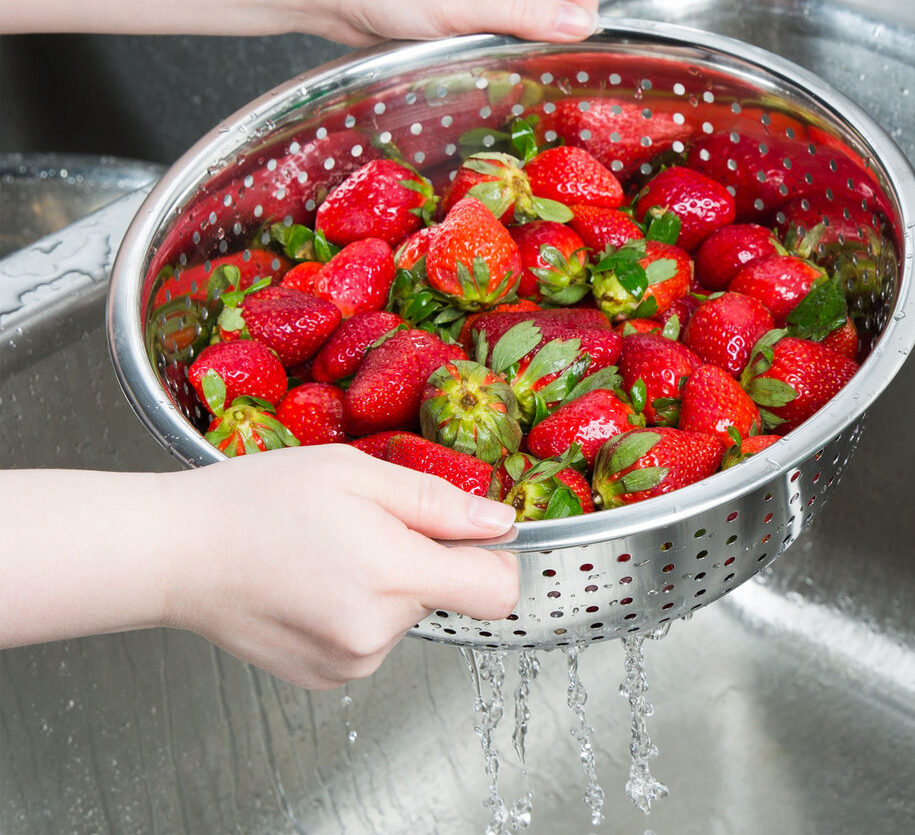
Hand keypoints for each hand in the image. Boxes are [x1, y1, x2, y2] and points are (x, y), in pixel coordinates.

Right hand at [166, 446, 518, 688]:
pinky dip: (359, 607)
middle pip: (447, 595)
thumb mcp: (355, 473)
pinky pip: (373, 636)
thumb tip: (499, 522)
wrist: (178, 553)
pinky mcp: (329, 677)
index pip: (497, 591)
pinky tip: (315, 581)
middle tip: (364, 524)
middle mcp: (377, 633)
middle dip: (422, 556)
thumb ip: (437, 501)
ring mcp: (351, 663)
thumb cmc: (256, 501)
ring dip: (387, 582)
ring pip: (407, 613)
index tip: (469, 532)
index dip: (496, 556)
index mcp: (393, 575)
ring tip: (330, 551)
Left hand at [297, 0, 600, 45]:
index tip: (556, 49)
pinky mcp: (458, 4)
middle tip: (506, 52)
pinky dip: (483, 46)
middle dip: (539, 34)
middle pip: (553, 2)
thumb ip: (526, 14)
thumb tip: (581, 25)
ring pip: (521, 21)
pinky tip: (459, 50)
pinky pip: (491, 30)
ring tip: (472, 48)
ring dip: (506, 44)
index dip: (578, 17)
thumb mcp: (464, 1)